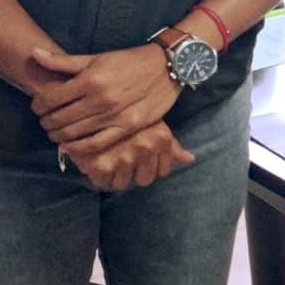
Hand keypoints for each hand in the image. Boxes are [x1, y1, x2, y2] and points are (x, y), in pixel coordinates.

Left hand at [29, 45, 179, 146]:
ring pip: (73, 133)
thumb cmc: (129, 61)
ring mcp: (114, 115)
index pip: (49, 98)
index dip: (38, 105)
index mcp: (90, 79)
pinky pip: (96, 143)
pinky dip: (78, 148)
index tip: (38, 106)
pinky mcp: (127, 127)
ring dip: (58, 135)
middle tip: (45, 121)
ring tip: (55, 132)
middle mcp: (99, 99)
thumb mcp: (96, 58)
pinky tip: (70, 146)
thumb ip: (63, 61)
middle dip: (45, 122)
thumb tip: (33, 53)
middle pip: (58, 118)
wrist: (167, 67)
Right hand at [63, 120, 195, 190]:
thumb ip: (171, 145)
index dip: (151, 168)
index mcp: (161, 139)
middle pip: (145, 180)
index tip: (140, 161)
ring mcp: (124, 157)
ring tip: (109, 162)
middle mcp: (145, 148)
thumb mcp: (154, 124)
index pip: (163, 171)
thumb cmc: (126, 113)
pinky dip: (98, 178)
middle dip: (135, 173)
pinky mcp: (100, 164)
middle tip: (123, 161)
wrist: (95, 100)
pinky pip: (103, 183)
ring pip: (124, 184)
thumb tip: (189, 159)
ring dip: (116, 177)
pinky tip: (95, 165)